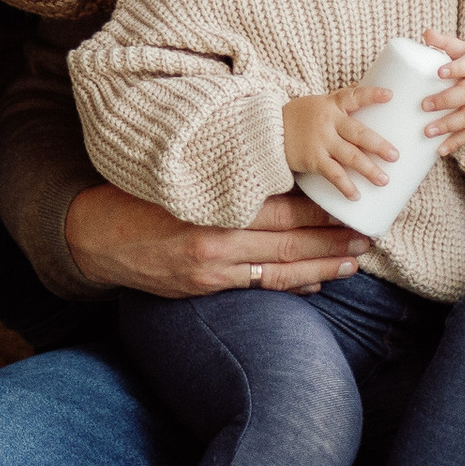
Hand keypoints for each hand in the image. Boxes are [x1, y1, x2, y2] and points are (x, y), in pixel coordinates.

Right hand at [63, 183, 369, 297]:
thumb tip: (277, 177)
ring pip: (279, 269)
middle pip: (287, 241)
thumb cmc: (141, 196)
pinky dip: (290, 284)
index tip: (348, 206)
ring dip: (320, 266)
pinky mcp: (204, 288)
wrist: (97, 236)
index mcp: (213, 206)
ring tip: (353, 263)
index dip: (317, 210)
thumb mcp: (182, 178)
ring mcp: (211, 269)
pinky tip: (315, 282)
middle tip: (366, 237)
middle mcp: (215, 240)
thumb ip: (226, 181)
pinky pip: (257, 285)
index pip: (277, 208)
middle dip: (330, 240)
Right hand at [282, 85, 395, 200]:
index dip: (372, 95)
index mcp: (332, 105)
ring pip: (350, 156)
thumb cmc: (299, 115)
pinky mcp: (313, 159)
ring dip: (368, 169)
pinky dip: (345, 185)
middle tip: (395, 156)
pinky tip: (356, 195)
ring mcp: (321, 141)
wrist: (268, 130)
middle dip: (378, 145)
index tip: (390, 95)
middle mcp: (328, 122)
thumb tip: (361, 86)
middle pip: (358, 133)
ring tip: (384, 180)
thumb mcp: (318, 102)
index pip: (353, 96)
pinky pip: (333, 174)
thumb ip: (340, 99)